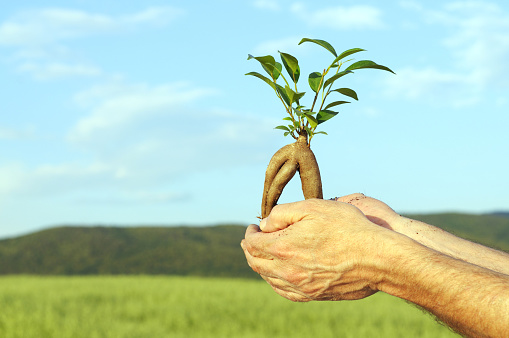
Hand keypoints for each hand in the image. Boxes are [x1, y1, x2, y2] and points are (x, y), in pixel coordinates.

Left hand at [241, 198, 396, 301]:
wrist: (377, 258)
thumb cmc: (348, 228)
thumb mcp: (313, 207)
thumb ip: (283, 213)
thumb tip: (265, 224)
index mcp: (283, 247)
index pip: (253, 243)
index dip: (250, 233)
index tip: (254, 227)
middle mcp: (288, 271)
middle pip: (256, 262)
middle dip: (250, 249)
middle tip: (251, 240)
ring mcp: (300, 286)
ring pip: (268, 278)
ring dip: (260, 265)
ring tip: (262, 255)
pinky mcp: (313, 295)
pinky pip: (284, 291)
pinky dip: (274, 281)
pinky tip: (277, 275)